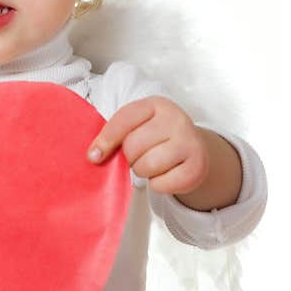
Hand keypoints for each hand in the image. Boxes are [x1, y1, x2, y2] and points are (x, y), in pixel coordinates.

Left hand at [87, 96, 208, 195]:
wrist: (194, 149)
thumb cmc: (158, 137)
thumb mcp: (139, 126)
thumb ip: (116, 135)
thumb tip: (94, 156)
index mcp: (157, 105)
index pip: (124, 120)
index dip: (105, 140)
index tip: (94, 156)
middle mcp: (176, 120)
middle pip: (133, 146)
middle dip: (129, 157)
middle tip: (138, 156)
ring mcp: (189, 143)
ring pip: (146, 166)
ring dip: (142, 171)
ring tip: (151, 164)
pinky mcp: (197, 167)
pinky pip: (161, 184)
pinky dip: (157, 185)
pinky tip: (165, 174)